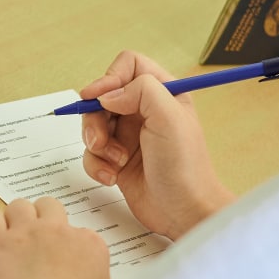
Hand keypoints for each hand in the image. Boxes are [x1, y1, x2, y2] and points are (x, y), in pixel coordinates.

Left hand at [0, 198, 110, 278]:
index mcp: (89, 245)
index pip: (79, 232)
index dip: (68, 246)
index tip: (61, 263)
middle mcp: (59, 230)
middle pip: (49, 206)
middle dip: (42, 219)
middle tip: (35, 244)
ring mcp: (26, 231)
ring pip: (19, 205)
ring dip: (15, 220)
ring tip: (11, 243)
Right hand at [80, 51, 234, 239]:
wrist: (183, 211)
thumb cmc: (185, 166)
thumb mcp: (169, 117)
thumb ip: (140, 91)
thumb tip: (108, 95)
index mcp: (162, 93)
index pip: (128, 66)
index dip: (109, 78)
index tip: (98, 98)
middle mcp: (144, 111)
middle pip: (103, 97)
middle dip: (95, 118)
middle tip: (100, 139)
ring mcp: (129, 136)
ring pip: (93, 125)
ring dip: (96, 144)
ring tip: (114, 161)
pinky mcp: (117, 160)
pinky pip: (92, 153)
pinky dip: (96, 165)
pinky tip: (112, 178)